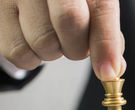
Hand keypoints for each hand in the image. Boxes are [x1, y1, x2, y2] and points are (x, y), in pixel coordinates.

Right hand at [0, 0, 125, 80]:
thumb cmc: (69, 2)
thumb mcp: (92, 8)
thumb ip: (106, 34)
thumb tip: (111, 70)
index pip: (101, 9)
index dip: (106, 44)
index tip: (108, 72)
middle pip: (70, 22)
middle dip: (78, 47)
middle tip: (74, 44)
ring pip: (43, 42)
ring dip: (53, 52)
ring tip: (50, 35)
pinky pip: (18, 52)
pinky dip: (31, 58)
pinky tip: (32, 39)